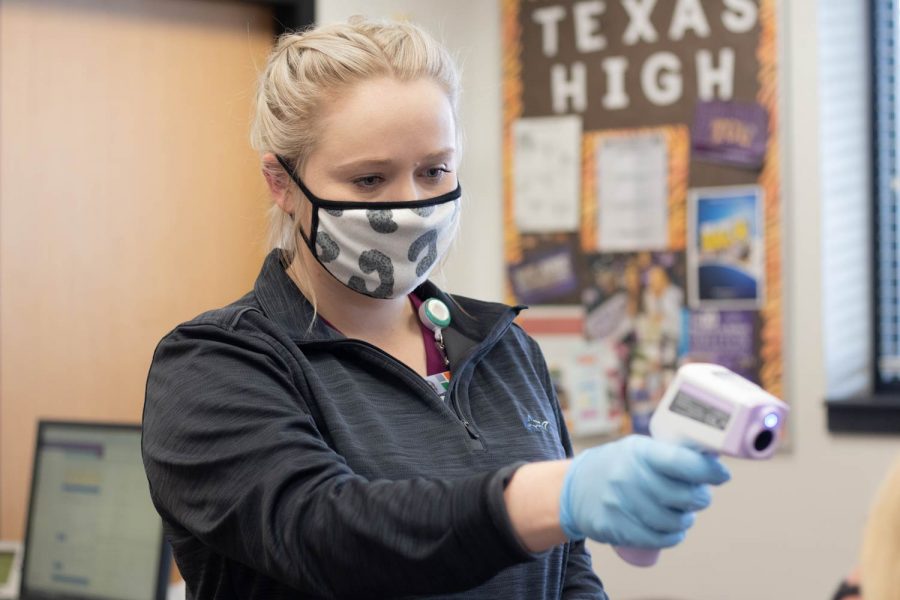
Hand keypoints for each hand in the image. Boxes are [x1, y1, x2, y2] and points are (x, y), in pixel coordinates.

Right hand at [558, 435, 730, 547]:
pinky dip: (672, 537)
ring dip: (686, 520)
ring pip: (674, 521)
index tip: (721, 475)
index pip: (681, 461)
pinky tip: (673, 531)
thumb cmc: (619, 466)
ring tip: (681, 513)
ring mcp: (620, 503)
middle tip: (698, 496)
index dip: (707, 470)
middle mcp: (628, 476)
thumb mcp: (638, 450)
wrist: (574, 488)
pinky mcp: (615, 527)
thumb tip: (714, 458)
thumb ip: (670, 454)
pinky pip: (658, 538)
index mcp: (639, 452)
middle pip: (683, 496)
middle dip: (700, 498)